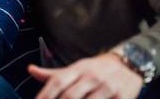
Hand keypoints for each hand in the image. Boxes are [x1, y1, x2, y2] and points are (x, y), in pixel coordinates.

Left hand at [29, 53, 143, 98]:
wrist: (129, 64)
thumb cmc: (96, 69)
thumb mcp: (76, 68)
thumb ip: (53, 74)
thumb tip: (30, 69)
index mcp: (79, 68)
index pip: (58, 81)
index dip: (46, 94)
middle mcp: (92, 76)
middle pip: (71, 95)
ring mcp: (108, 87)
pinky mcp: (123, 97)